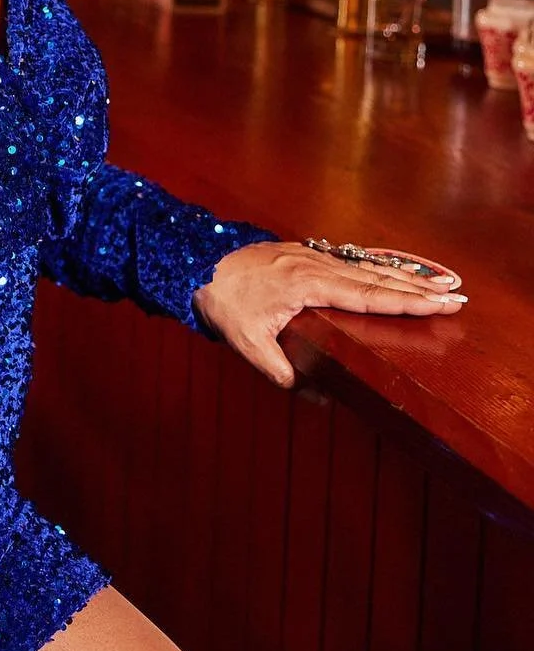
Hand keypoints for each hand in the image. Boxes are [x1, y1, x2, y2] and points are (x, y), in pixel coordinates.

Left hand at [191, 239, 466, 388]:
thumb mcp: (247, 344)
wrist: (194, 261)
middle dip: (416, 288)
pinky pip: (347, 259)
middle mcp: (314, 264)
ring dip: (399, 275)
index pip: (367, 297)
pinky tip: (386, 272)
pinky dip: (373, 266)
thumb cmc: (221, 302)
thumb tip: (315, 399)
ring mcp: (308, 255)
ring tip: (434, 284)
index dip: (405, 302)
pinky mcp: (300, 252)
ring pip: (363, 266)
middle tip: (455, 297)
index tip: (439, 305)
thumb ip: (281, 371)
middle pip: (375, 278)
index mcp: (307, 285)